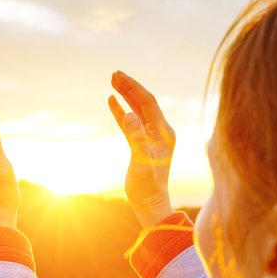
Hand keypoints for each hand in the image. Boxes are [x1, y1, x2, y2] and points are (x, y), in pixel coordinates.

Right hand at [108, 71, 175, 227]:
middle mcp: (160, 132)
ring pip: (137, 110)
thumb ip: (136, 139)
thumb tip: (130, 115)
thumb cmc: (148, 187)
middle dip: (130, 87)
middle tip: (114, 73)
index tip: (119, 77)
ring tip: (112, 81)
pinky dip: (122, 111)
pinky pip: (131, 123)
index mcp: (164, 133)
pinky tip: (112, 101)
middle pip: (144, 103)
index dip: (134, 88)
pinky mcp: (142, 143)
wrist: (149, 204)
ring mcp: (152, 137)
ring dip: (126, 96)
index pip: (148, 103)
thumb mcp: (142, 163)